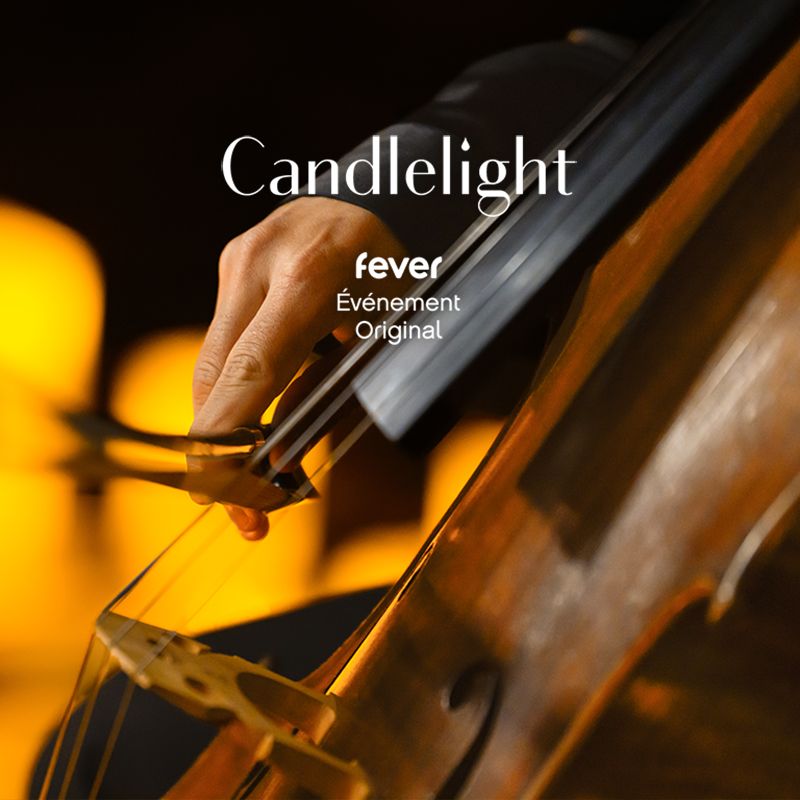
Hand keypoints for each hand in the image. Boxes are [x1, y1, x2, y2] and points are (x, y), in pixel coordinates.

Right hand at [191, 196, 406, 536]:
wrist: (385, 196)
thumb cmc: (405, 271)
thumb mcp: (387, 337)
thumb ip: (330, 395)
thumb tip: (279, 459)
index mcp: (311, 277)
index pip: (248, 374)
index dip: (226, 442)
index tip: (225, 495)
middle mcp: (260, 261)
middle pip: (214, 374)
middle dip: (217, 448)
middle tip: (243, 508)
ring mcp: (239, 257)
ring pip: (210, 361)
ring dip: (223, 421)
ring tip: (251, 474)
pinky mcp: (231, 262)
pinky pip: (223, 339)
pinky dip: (234, 386)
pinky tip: (254, 419)